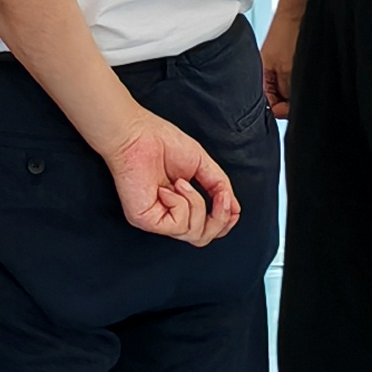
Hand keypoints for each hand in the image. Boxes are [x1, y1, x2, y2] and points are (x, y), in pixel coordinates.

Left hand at [102, 114, 243, 247]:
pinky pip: (178, 224)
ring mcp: (156, 219)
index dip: (224, 221)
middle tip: (220, 197)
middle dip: (219, 219)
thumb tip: (234, 208)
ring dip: (197, 203)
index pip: (206, 227)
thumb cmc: (161, 142)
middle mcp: (167, 214)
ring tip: (182, 182)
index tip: (231, 205)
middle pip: (203, 238)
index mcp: (179, 202)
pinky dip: (181, 203)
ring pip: (194, 233)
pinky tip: (168, 188)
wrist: (137, 134)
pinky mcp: (146, 220)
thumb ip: (219, 186)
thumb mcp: (202, 165)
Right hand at [262, 0, 307, 119]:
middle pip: (278, 99)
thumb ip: (287, 93)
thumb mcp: (288, 70)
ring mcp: (278, 66)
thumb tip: (285, 110)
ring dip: (296, 90)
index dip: (281, 110)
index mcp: (260, 76)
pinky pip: (294, 78)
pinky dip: (300, 80)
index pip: (268, 105)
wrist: (299, 9)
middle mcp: (267, 73)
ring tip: (303, 81)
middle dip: (289, 101)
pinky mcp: (289, 60)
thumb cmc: (288, 32)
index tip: (292, 108)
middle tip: (299, 95)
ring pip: (288, 89)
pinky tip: (306, 74)